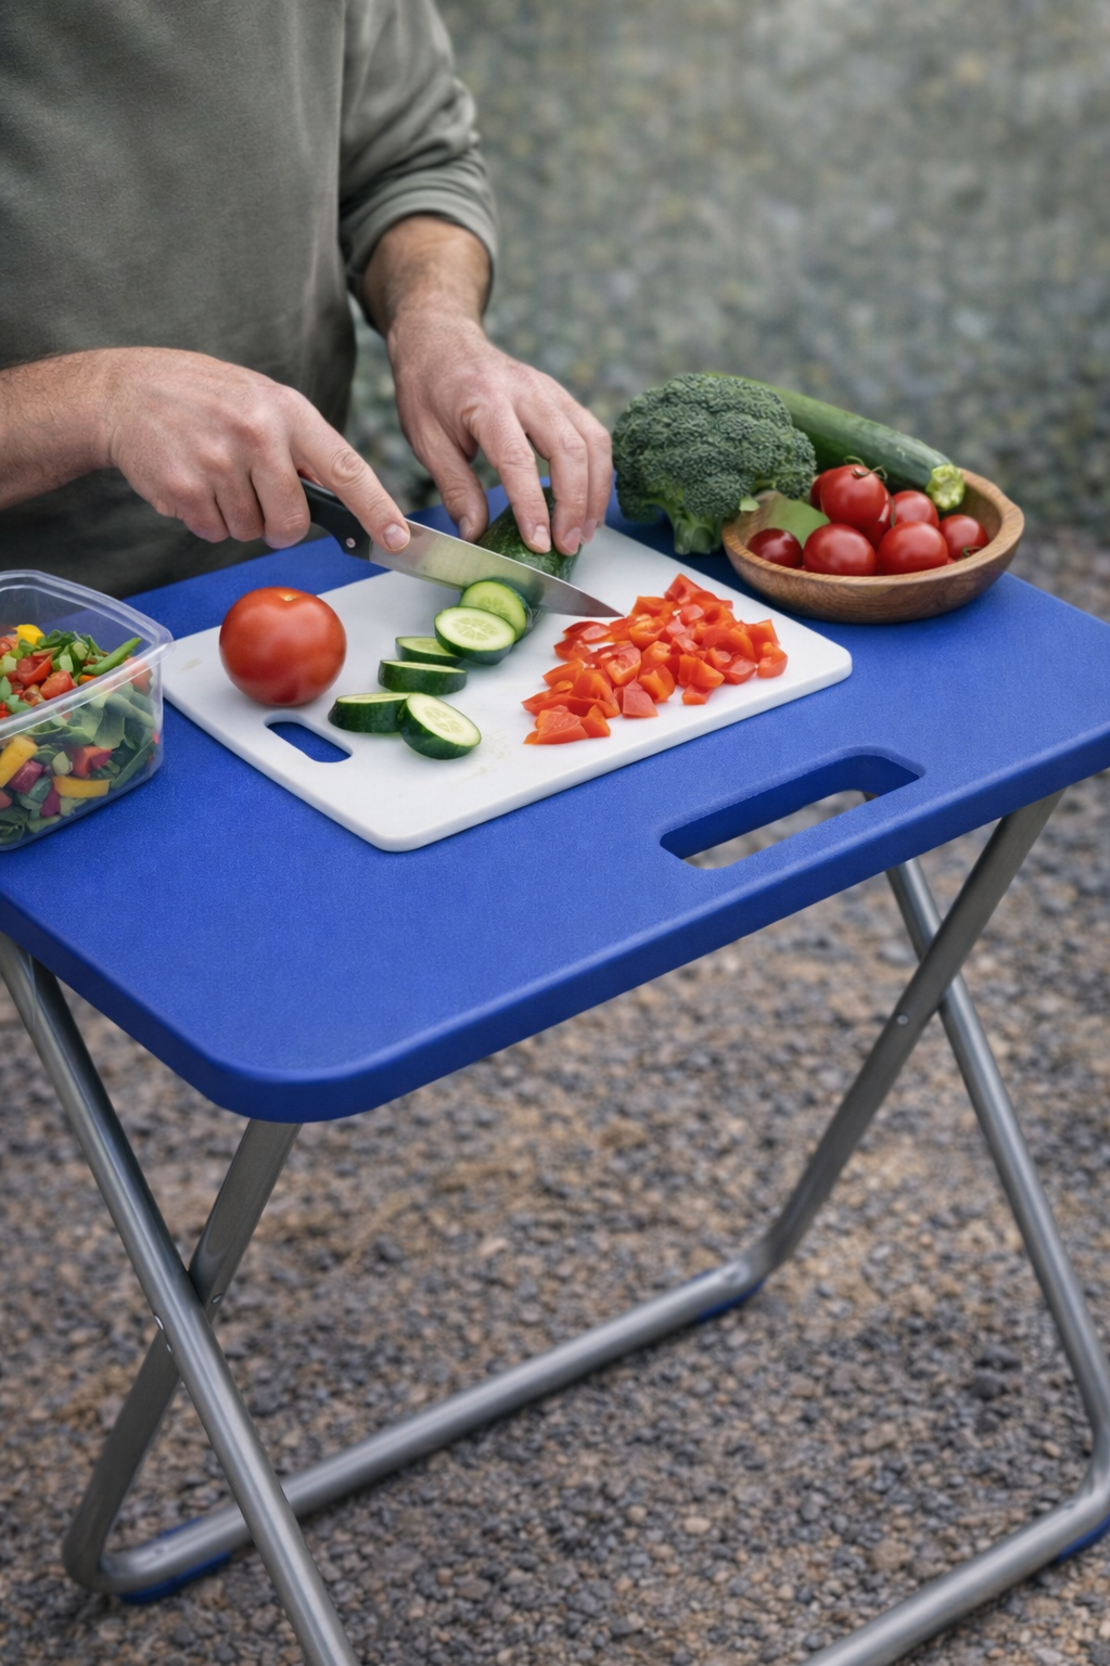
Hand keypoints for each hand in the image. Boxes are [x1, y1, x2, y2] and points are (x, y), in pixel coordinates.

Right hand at [97, 348, 409, 549]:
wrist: (125, 390)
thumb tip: (342, 500)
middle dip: (277, 526)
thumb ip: (300, 446)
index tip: (399, 539)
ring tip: (212, 474)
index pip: (346, 468)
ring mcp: (218, 461)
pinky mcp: (184, 487)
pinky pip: (211, 532)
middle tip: (254, 497)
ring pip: (248, 532)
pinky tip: (189, 480)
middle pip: (292, 522)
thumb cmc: (204, 399)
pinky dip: (202, 518)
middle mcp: (258, 434)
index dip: (377, 509)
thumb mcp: (261, 402)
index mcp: (287, 411)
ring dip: (233, 517)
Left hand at [390, 317, 611, 556]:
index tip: (538, 543)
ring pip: (593, 442)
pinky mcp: (562, 397)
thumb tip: (476, 534)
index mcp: (485, 400)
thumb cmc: (428, 389)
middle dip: (574, 504)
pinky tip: (588, 504)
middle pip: (569, 449)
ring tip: (583, 533)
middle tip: (567, 546)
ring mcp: (550, 390)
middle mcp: (525, 390)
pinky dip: (598, 472)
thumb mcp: (425, 441)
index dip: (532, 506)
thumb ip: (455, 488)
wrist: (440, 340)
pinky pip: (594, 434)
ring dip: (595, 492)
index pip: (518, 459)